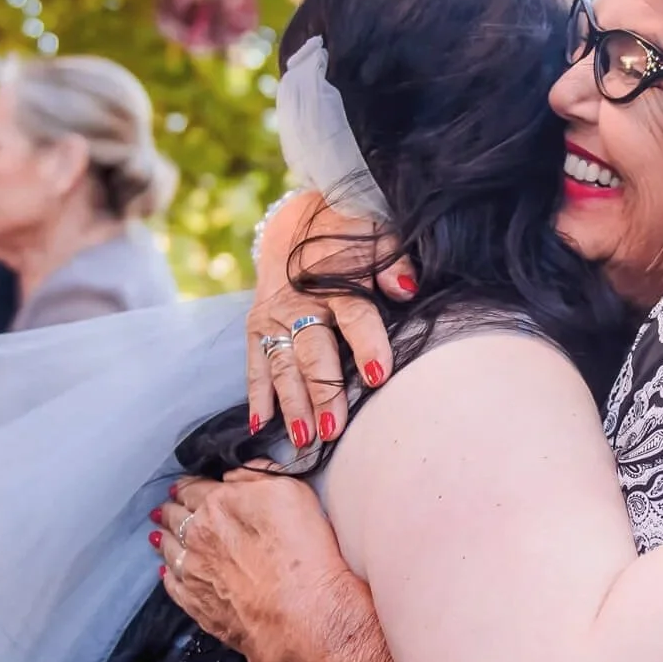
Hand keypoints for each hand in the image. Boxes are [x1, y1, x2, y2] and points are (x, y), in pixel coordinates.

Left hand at [156, 473, 404, 661]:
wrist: (300, 616)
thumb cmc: (301, 552)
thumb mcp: (292, 492)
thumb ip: (260, 475)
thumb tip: (238, 473)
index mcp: (217, 505)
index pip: (193, 487)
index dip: (188, 484)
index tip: (184, 484)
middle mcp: (197, 538)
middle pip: (175, 518)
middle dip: (171, 509)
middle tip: (167, 506)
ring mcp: (194, 574)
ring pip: (168, 551)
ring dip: (163, 539)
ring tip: (159, 534)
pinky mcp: (198, 606)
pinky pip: (173, 586)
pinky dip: (168, 575)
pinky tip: (168, 573)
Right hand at [248, 192, 414, 443]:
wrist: (296, 222)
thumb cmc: (349, 236)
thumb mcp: (378, 238)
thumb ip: (394, 264)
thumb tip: (407, 290)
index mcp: (336, 280)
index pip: (355, 315)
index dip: (368, 345)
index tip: (379, 375)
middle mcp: (300, 303)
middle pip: (314, 351)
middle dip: (323, 392)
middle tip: (332, 430)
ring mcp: (274, 317)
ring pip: (283, 366)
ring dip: (292, 404)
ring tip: (303, 440)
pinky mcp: (256, 327)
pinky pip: (255, 365)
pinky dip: (256, 396)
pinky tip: (259, 426)